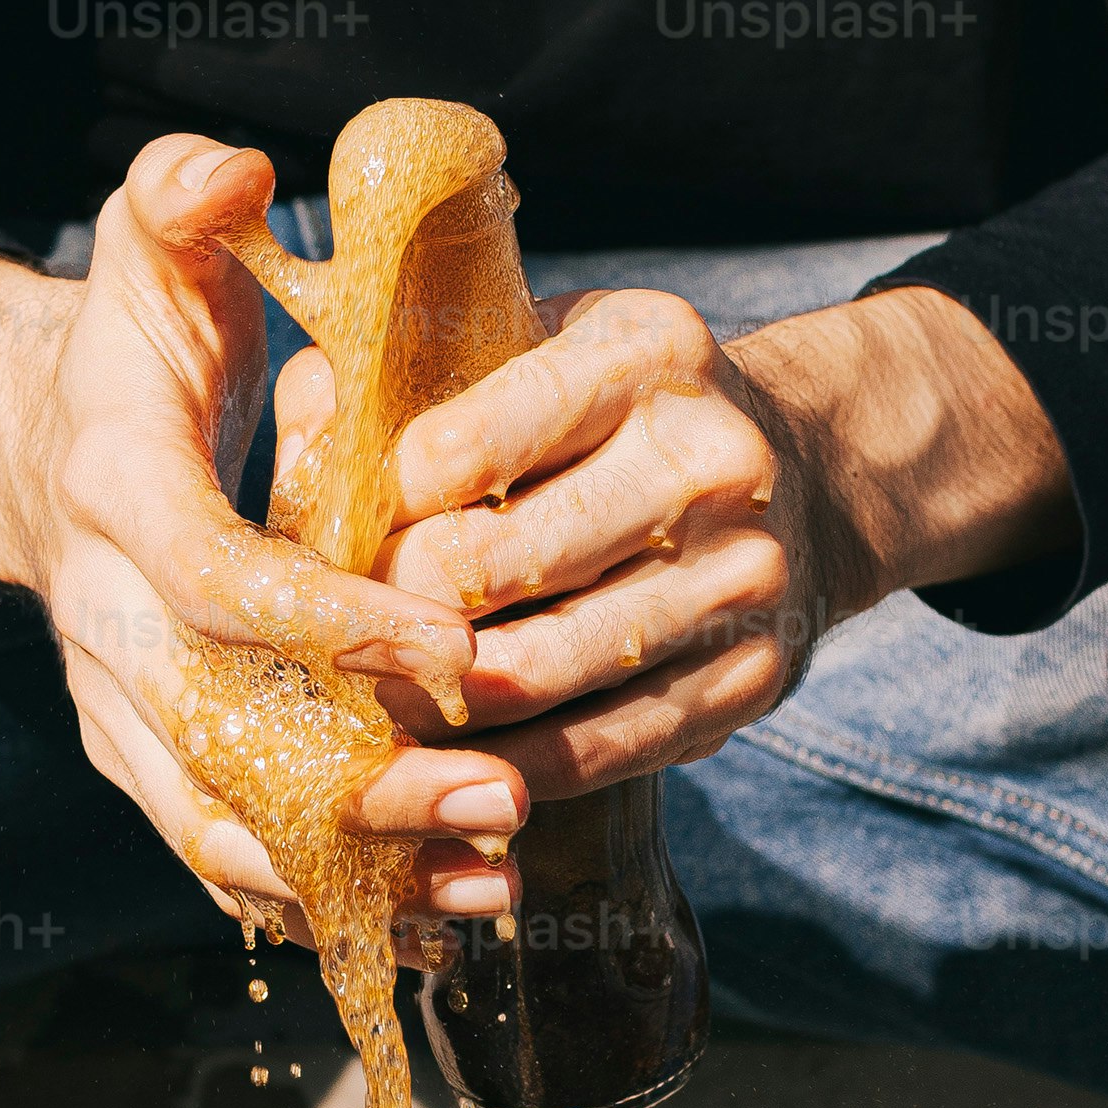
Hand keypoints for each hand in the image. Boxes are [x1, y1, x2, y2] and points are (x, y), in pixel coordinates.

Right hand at [0, 136, 532, 945]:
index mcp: (113, 498)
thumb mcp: (144, 251)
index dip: (325, 623)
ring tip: (493, 883)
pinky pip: (229, 855)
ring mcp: (115, 710)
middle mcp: (98, 625)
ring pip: (218, 824)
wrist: (35, 452)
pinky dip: (332, 899)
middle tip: (499, 796)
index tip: (449, 650)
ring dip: (356, 868)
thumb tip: (231, 171)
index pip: (213, 579)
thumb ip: (178, 196)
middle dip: (357, 782)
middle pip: (219, 735)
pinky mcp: (149, 764)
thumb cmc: (129, 346)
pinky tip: (450, 920)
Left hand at [290, 280, 1075, 795]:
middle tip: (331, 632)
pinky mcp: (752, 678)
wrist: (806, 473)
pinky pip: (601, 747)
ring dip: (432, 702)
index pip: (459, 448)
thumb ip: (401, 381)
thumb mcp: (529, 342)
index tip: (339, 534)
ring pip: (538, 671)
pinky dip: (509, 766)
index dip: (375, 506)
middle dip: (390, 610)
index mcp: (646, 354)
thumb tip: (301, 453)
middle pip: (492, 567)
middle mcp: (710, 460)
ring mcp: (743, 577)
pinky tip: (449, 760)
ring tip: (367, 700)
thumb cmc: (613, 411)